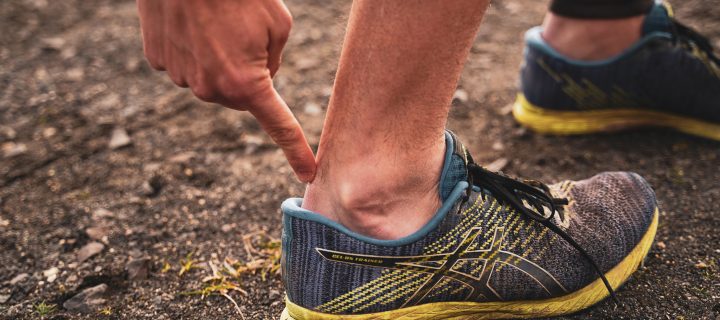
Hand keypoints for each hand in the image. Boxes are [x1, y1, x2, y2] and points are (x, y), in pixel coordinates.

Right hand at [136, 0, 315, 181]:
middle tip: (245, 36)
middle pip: (241, 95)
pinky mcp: (159, 60)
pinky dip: (192, 49)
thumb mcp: (277, 25)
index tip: (308, 173)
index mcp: (247, 85)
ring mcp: (181, 77)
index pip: (279, 126)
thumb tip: (258, 79)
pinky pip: (185, 64)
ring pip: (211, 79)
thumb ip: (274, 62)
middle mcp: (211, 90)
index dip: (296, 151)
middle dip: (249, 74)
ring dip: (219, 59)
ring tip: (217, 23)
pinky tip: (192, 23)